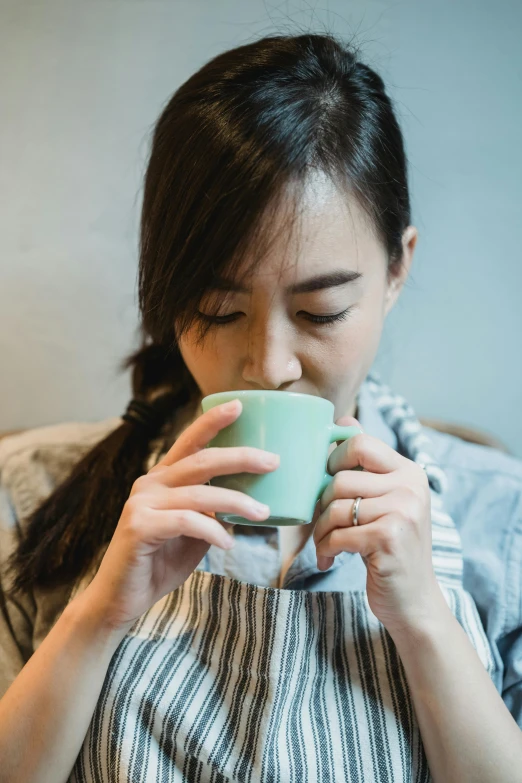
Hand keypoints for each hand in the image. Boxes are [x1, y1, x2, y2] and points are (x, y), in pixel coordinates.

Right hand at [83, 399, 278, 632]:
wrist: (120, 599)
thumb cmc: (160, 562)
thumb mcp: (193, 531)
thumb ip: (211, 511)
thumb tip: (250, 501)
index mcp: (162, 478)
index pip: (190, 441)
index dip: (213, 421)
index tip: (239, 405)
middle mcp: (150, 483)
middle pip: (202, 461)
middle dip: (241, 458)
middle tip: (273, 461)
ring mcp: (142, 503)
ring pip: (199, 493)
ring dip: (236, 502)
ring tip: (262, 514)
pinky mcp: (139, 526)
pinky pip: (186, 521)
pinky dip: (213, 531)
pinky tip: (227, 544)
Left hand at [314, 415, 442, 635]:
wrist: (414, 602)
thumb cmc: (392, 549)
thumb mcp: (388, 501)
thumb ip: (369, 466)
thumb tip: (345, 419)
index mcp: (410, 472)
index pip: (360, 443)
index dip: (334, 459)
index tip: (329, 483)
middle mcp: (410, 487)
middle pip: (340, 478)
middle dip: (321, 504)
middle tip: (323, 523)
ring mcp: (402, 512)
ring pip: (335, 507)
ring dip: (321, 531)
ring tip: (326, 544)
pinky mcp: (388, 538)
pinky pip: (338, 534)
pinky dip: (325, 549)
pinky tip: (329, 560)